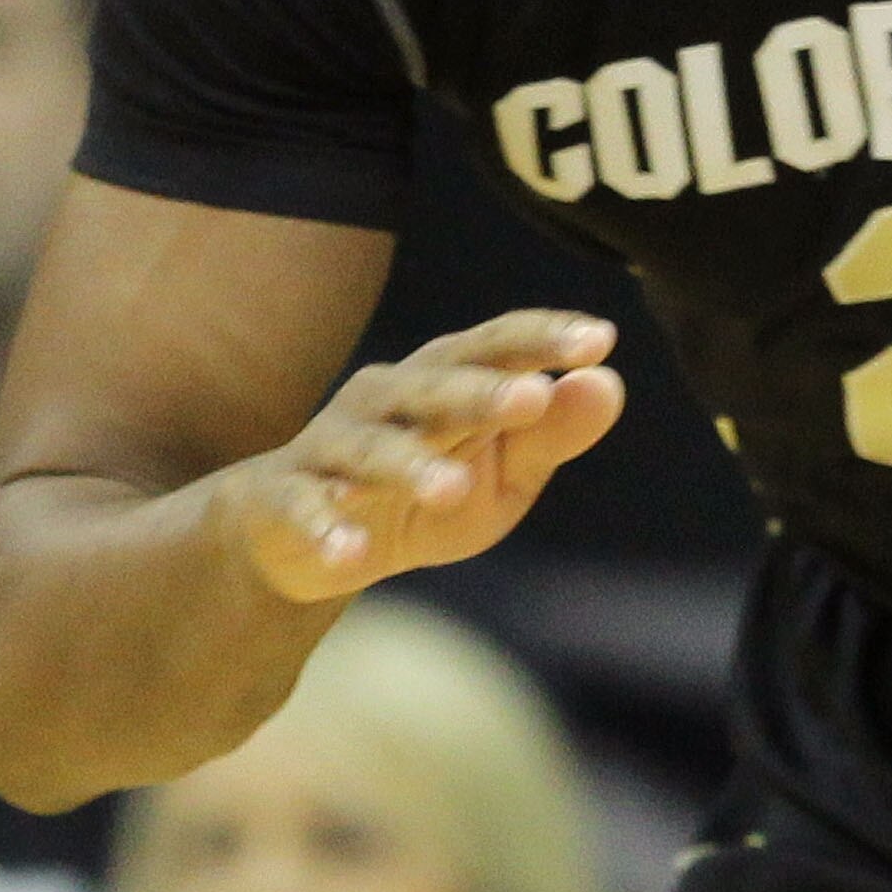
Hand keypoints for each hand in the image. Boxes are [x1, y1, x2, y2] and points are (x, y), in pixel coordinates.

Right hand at [221, 311, 623, 601]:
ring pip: (372, 448)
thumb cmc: (429, 493)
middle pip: (433, 387)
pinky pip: (303, 507)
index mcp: (444, 380)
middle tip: (532, 398)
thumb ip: (552, 434)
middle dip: (480, 392)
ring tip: (450, 490)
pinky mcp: (284, 496)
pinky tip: (350, 552)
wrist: (313, 543)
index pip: (496, 347)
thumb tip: (607, 384)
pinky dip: (325, 528)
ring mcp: (331, 446)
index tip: (601, 340)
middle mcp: (386, 399)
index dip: (544, 338)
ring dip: (410, 466)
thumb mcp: (503, 474)